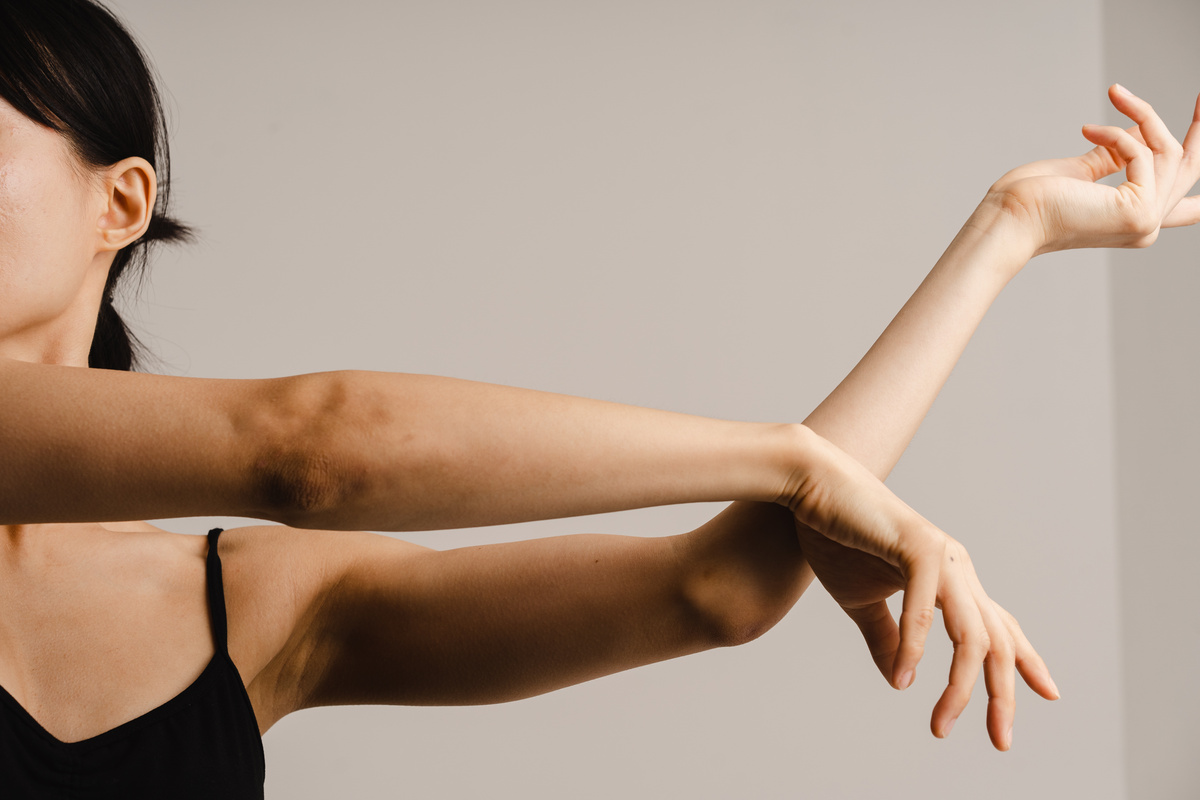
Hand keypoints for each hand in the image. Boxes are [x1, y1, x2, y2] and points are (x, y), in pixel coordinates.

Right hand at [783, 427, 1058, 749]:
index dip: (1026, 661)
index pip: (999, 626)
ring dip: (962, 685)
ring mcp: (942, 556)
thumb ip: (886, 639)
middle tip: (1000, 740)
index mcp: (950, 579)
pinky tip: (904, 675)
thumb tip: (901, 682)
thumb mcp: (860, 601)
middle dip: (1003, 694)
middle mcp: (957, 569)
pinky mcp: (917, 545)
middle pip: (997, 640)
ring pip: (972, 633)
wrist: (811, 488)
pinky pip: (926, 608)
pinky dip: (917, 647)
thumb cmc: (834, 538)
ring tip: (941, 722)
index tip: (1048, 694)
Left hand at [985, 85, 1199, 255]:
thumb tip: (1143, 128)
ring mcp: (1145, 222)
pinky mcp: (1138, 211)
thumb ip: (1117, 155)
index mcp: (1132, 222)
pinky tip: (1088, 129)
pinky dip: (1116, 134)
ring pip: (1168, 152)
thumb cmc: (1032, 200)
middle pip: (1189, 169)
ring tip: (1115, 93)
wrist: (1009, 219)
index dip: (1195, 168)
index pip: (1183, 206)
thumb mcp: (1082, 172)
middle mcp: (1146, 227)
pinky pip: (1141, 152)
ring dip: (1143, 113)